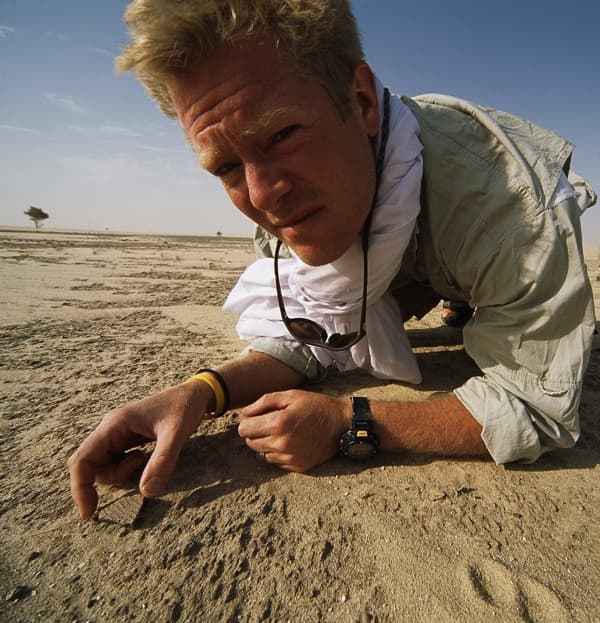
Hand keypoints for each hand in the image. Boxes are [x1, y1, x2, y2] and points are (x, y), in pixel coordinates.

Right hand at [67, 380, 210, 518]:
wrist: (194, 393)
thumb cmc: (184, 406)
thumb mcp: (177, 432)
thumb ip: (163, 460)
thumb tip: (147, 492)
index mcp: (114, 424)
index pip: (83, 459)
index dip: (80, 487)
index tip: (89, 513)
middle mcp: (110, 429)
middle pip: (90, 465)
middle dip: (110, 477)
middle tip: (138, 471)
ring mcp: (117, 434)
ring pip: (102, 466)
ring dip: (120, 472)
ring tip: (144, 458)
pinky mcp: (126, 439)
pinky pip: (115, 461)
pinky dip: (126, 468)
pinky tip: (144, 457)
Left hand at [238, 390, 350, 471]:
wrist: (341, 424)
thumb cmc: (315, 406)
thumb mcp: (290, 395)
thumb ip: (264, 402)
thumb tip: (244, 413)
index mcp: (278, 423)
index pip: (244, 430)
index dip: (248, 422)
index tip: (257, 417)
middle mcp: (282, 444)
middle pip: (251, 443)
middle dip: (256, 433)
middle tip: (270, 424)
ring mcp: (290, 458)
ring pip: (262, 454)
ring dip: (267, 444)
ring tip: (282, 432)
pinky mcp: (297, 467)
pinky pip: (276, 462)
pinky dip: (278, 453)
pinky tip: (291, 442)